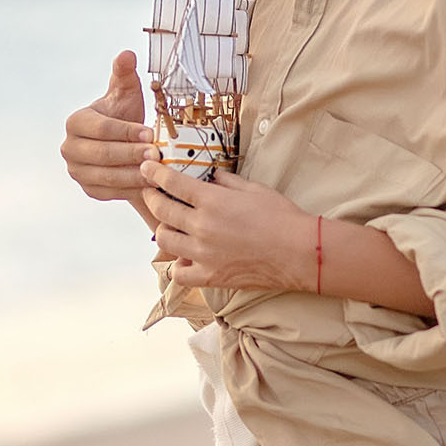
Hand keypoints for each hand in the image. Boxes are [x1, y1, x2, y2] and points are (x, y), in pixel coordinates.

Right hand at [61, 53, 150, 207]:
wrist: (124, 144)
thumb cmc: (125, 115)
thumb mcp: (126, 93)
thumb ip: (124, 74)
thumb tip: (127, 55)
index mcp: (76, 122)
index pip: (102, 128)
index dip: (127, 131)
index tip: (150, 133)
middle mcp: (70, 148)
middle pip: (103, 154)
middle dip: (132, 154)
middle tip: (156, 154)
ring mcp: (77, 171)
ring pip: (107, 176)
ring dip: (134, 175)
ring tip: (156, 171)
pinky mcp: (88, 190)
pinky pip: (111, 193)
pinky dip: (131, 189)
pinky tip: (149, 185)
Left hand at [141, 160, 317, 295]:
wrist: (299, 252)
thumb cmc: (282, 218)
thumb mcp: (253, 189)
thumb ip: (226, 182)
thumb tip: (211, 177)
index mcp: (212, 201)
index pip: (171, 183)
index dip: (154, 174)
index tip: (146, 169)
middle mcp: (202, 226)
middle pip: (161, 210)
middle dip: (151, 198)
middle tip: (152, 194)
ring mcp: (203, 254)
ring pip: (164, 240)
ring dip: (164, 230)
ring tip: (171, 226)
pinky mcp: (210, 276)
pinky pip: (179, 273)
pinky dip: (178, 264)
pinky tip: (186, 257)